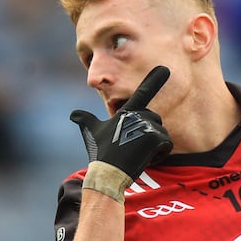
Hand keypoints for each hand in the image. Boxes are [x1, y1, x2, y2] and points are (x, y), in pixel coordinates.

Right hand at [70, 65, 173, 201]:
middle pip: (155, 120)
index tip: (165, 68)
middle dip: (149, 133)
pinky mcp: (155, 138)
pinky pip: (167, 145)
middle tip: (134, 146)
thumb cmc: (101, 152)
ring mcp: (147, 126)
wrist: (107, 172)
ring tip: (138, 153)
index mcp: (127, 111)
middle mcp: (137, 115)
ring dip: (154, 146)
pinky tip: (145, 159)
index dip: (154, 80)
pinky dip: (160, 154)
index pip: (143, 93)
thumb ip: (85, 120)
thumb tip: (74, 114)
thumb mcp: (91, 132)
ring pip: (162, 134)